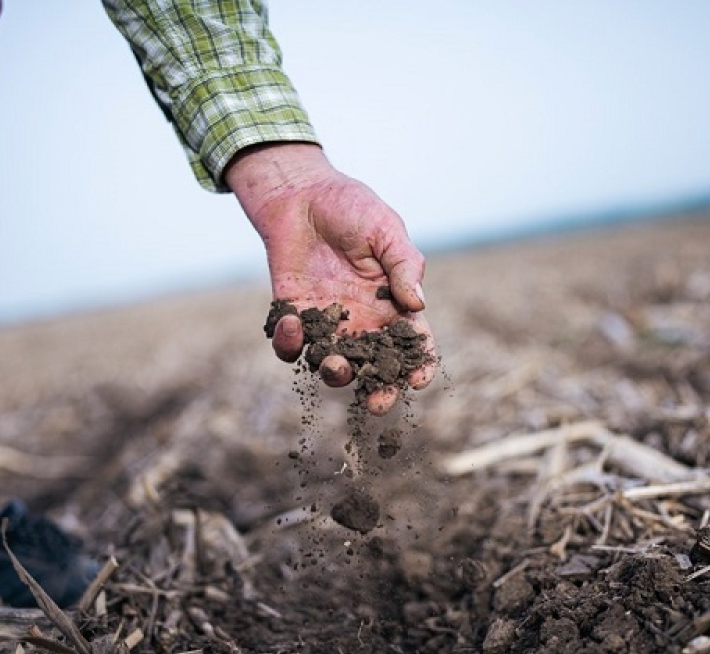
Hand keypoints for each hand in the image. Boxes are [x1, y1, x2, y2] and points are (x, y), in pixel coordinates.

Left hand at [226, 143, 436, 414]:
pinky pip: (291, 344)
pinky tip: (292, 324)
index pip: (413, 344)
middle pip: (375, 368)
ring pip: (332, 364)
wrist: (300, 194)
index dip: (419, 364)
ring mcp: (327, 323)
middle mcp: (362, 321)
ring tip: (335, 367)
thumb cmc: (352, 207)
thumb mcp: (387, 231)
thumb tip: (418, 305)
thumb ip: (405, 266)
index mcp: (393, 305)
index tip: (419, 379)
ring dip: (335, 373)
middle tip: (378, 403)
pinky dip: (290, 343)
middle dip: (378, 390)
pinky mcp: (293, 316)